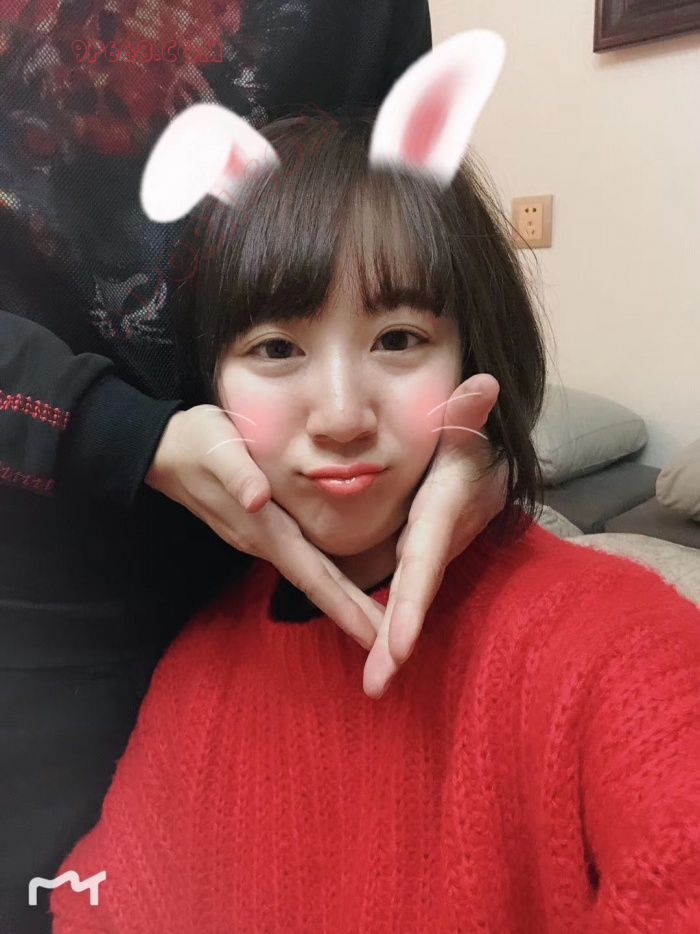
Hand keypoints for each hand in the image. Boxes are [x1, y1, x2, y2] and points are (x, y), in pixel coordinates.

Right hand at [145, 405, 383, 649]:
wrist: (162, 450)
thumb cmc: (195, 442)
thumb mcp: (216, 449)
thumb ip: (237, 474)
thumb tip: (258, 500)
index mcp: (264, 528)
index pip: (312, 575)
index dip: (343, 604)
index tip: (373, 634)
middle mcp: (264, 542)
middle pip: (316, 585)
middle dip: (352, 615)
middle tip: (389, 644)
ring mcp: (261, 539)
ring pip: (311, 576)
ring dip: (342, 601)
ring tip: (376, 622)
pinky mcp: (260, 528)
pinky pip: (303, 561)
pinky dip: (327, 580)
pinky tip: (342, 585)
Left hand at [362, 373, 505, 697]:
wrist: (484, 462)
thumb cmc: (465, 442)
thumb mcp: (461, 427)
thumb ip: (466, 412)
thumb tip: (485, 384)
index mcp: (443, 510)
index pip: (426, 559)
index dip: (415, 600)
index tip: (399, 645)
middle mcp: (442, 539)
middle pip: (419, 594)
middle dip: (399, 642)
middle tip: (377, 685)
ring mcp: (433, 553)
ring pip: (413, 600)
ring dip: (395, 645)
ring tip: (374, 683)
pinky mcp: (421, 558)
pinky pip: (407, 594)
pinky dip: (395, 628)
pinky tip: (378, 659)